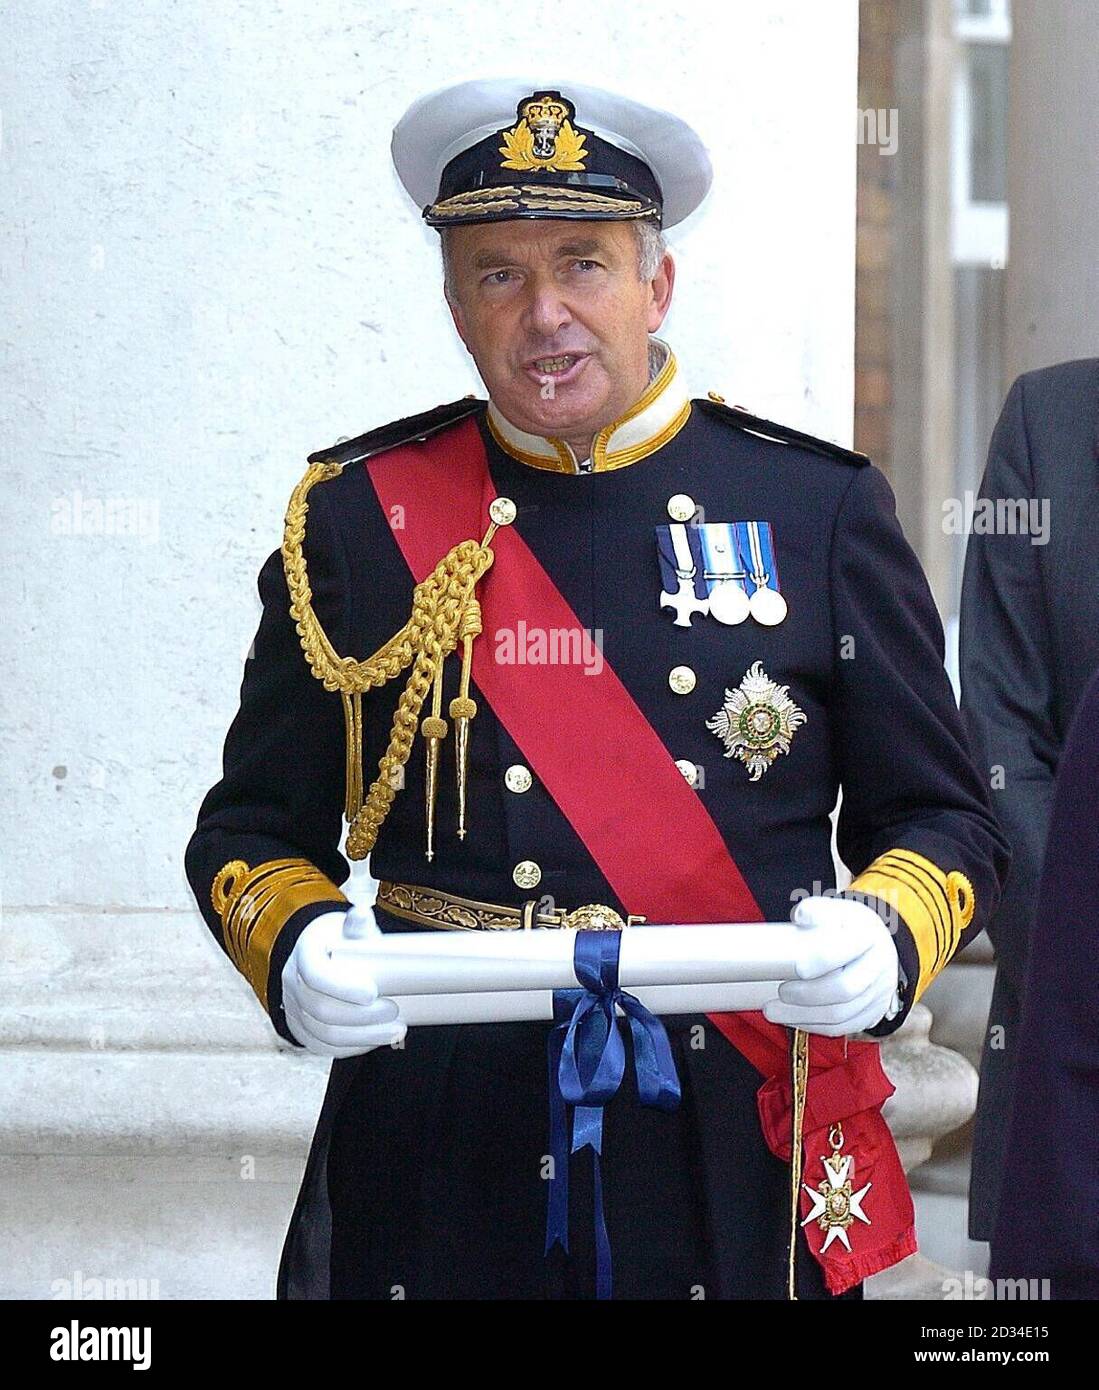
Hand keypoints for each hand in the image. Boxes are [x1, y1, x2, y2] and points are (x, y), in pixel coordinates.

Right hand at [281, 904, 406, 1057]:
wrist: (316, 955)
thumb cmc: (338, 941)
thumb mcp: (346, 928)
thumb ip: (357, 925)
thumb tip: (362, 914)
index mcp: (304, 954)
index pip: (316, 975)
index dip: (343, 988)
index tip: (373, 992)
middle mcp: (292, 983)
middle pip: (321, 1010)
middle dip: (362, 1017)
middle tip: (394, 1011)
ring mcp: (294, 1009)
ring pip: (324, 1034)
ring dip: (363, 1037)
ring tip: (396, 1030)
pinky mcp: (301, 1029)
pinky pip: (323, 1047)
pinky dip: (351, 1048)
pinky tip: (376, 1041)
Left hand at [763, 895, 900, 1037]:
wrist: (877, 944)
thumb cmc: (849, 926)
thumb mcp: (835, 909)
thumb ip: (815, 910)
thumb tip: (802, 916)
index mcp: (868, 936)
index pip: (846, 951)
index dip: (820, 961)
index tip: (797, 967)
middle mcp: (879, 967)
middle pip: (844, 990)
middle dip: (807, 995)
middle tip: (781, 991)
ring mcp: (879, 994)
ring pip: (841, 1015)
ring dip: (803, 1016)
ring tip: (772, 1010)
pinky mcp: (872, 1013)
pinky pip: (843, 1028)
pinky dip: (814, 1026)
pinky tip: (791, 1019)